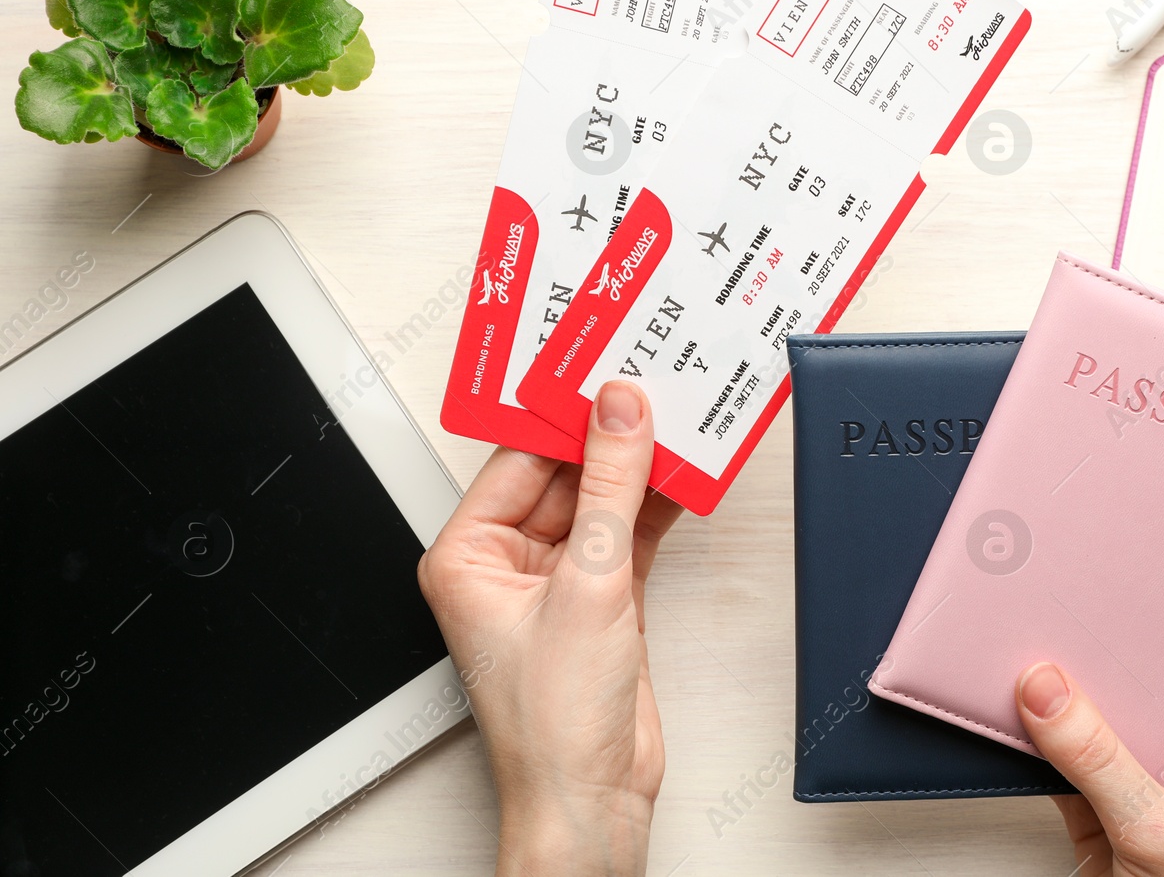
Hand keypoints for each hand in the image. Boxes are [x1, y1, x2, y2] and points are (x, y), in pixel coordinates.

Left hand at [419, 381, 681, 876]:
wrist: (592, 800)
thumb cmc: (553, 724)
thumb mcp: (587, 586)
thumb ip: (609, 490)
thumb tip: (619, 413)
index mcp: (468, 555)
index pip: (519, 460)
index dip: (564, 414)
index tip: (603, 369)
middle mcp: (507, 563)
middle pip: (564, 475)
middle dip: (610, 436)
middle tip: (653, 382)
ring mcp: (558, 581)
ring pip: (602, 502)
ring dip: (641, 468)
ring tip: (680, 415)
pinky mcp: (602, 600)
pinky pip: (629, 532)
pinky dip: (659, 506)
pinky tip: (688, 472)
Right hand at [1016, 664, 1163, 876]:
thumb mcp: (1158, 830)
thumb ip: (1098, 759)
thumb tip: (1048, 691)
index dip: (1133, 644)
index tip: (1083, 622)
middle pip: (1135, 694)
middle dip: (1087, 681)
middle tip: (1040, 650)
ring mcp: (1154, 783)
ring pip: (1097, 729)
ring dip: (1058, 718)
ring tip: (1018, 684)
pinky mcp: (1112, 812)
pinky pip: (1068, 766)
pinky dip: (1039, 757)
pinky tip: (1014, 730)